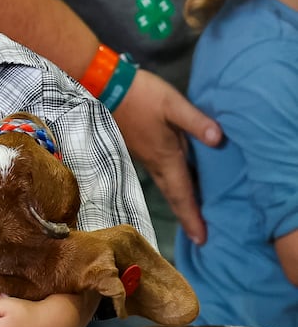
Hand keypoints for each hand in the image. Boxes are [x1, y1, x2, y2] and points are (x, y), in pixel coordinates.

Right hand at [112, 68, 221, 246]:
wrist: (106, 89)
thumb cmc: (141, 96)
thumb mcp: (174, 104)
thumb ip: (196, 122)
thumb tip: (220, 140)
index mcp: (166, 157)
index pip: (182, 193)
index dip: (192, 216)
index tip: (201, 238)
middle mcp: (156, 163)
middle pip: (174, 196)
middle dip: (187, 216)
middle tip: (200, 237)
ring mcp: (146, 158)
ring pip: (168, 187)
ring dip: (180, 203)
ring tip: (193, 216)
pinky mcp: (142, 150)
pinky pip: (162, 176)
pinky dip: (173, 187)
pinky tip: (180, 184)